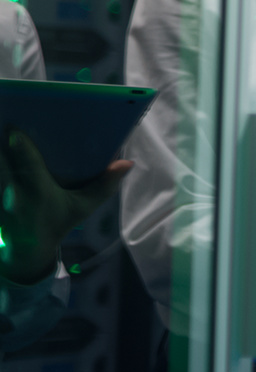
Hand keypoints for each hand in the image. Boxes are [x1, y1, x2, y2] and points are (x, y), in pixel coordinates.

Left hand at [0, 129, 128, 286]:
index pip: (28, 167)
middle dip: (1, 150)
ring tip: (0, 130)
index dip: (20, 148)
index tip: (14, 129)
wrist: (27, 248)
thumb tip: (127, 163)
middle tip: (4, 123)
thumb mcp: (83, 207)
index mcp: (39, 193)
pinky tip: (0, 150)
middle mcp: (14, 194)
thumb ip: (104, 185)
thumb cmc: (57, 221)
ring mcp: (0, 198)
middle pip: (2, 166)